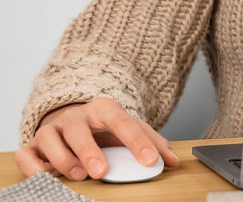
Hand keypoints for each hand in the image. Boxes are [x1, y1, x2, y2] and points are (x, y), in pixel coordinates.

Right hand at [15, 98, 179, 179]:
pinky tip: (48, 176)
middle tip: (102, 172)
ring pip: (49, 139)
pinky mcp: (33, 144)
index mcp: (104, 109)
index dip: (137, 141)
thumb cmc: (104, 129)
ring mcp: (52, 129)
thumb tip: (173, 161)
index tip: (150, 161)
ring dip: (63, 159)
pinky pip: (26, 154)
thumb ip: (152, 143)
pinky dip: (34, 166)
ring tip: (80, 175)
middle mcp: (75, 117)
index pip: (123, 122)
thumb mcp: (129, 130)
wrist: (73, 118)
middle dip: (89, 151)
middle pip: (79, 130)